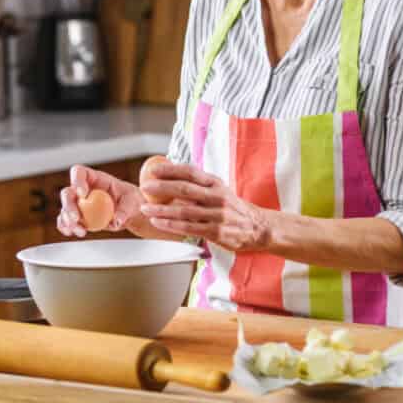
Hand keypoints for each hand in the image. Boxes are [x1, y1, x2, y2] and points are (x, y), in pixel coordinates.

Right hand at [56, 164, 144, 236]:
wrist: (130, 212)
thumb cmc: (131, 200)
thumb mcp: (133, 202)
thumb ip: (124, 211)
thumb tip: (115, 222)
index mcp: (95, 178)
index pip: (79, 172)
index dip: (77, 181)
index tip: (83, 194)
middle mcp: (83, 189)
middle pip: (68, 192)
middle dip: (69, 206)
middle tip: (77, 218)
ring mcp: (79, 203)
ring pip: (65, 209)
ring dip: (68, 221)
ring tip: (81, 232)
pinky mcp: (78, 216)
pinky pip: (66, 221)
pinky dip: (66, 227)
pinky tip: (70, 233)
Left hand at [139, 162, 273, 251]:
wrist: (258, 227)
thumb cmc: (233, 208)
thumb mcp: (219, 190)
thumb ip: (198, 184)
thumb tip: (170, 175)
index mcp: (216, 183)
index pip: (190, 172)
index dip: (170, 170)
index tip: (153, 170)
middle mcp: (217, 197)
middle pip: (185, 189)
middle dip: (161, 188)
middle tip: (145, 187)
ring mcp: (217, 215)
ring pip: (184, 211)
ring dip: (161, 210)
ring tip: (146, 209)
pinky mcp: (216, 232)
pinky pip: (189, 228)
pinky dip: (171, 225)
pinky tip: (158, 223)